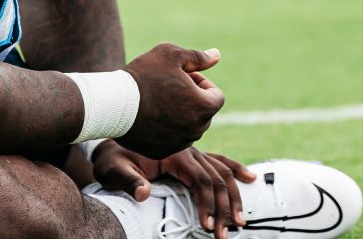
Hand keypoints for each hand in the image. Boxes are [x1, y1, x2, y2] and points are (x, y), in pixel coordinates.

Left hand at [91, 141, 256, 238]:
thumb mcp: (114, 169)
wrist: (112, 135)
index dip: (206, 204)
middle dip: (224, 208)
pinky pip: (219, 162)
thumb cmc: (112, 158)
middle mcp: (189, 151)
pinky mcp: (191, 157)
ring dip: (233, 198)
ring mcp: (192, 153)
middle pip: (216, 179)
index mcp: (174, 154)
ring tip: (241, 222)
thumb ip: (129, 181)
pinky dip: (235, 170)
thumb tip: (143, 193)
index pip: (200, 180)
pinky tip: (250, 179)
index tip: (207, 226)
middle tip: (225, 234)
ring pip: (222, 173)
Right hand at [118, 44, 224, 158]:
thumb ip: (198, 57)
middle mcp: (196, 130)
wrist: (113, 103)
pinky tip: (149, 115)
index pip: (216, 96)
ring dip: (180, 115)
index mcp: (204, 107)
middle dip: (192, 100)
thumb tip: (216, 55)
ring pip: (188, 128)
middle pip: (203, 114)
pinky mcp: (161, 152)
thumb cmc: (144, 75)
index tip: (182, 76)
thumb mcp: (172, 55)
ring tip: (158, 100)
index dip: (201, 82)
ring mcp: (179, 143)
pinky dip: (165, 129)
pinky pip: (171, 140)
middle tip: (168, 86)